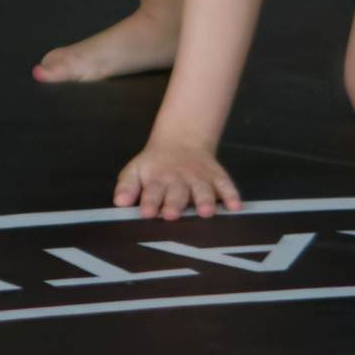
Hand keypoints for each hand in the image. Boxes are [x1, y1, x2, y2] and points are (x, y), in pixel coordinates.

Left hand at [114, 140, 241, 219]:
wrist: (181, 140)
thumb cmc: (155, 166)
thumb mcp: (136, 171)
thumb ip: (127, 187)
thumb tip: (119, 201)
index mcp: (156, 180)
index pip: (152, 192)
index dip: (150, 201)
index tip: (147, 212)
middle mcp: (178, 180)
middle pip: (177, 192)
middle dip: (175, 203)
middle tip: (171, 214)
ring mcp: (199, 178)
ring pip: (202, 189)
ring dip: (204, 200)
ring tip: (205, 211)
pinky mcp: (216, 176)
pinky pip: (225, 185)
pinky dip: (231, 194)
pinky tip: (235, 206)